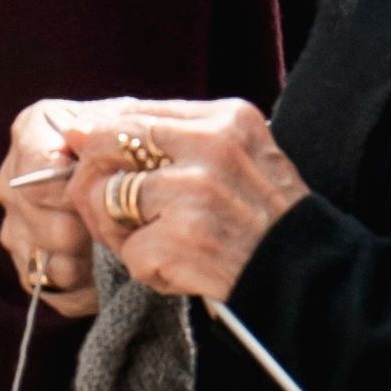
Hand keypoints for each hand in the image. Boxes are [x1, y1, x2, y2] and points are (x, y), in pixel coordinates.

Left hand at [2, 96, 308, 311]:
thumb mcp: (238, 156)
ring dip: (118, 231)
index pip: (133, 113)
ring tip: (154, 244)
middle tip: (110, 208)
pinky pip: (129, 251)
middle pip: (105, 145)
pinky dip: (148, 269)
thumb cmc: (263, 217)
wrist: (309, 277)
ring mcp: (195, 193)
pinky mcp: (183, 239)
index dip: (100, 138)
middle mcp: (211, 147)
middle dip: (93, 180)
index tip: (88, 154)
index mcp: (225, 119)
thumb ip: (174, 137)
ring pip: (106, 198)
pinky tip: (181, 271)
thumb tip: (81, 128)